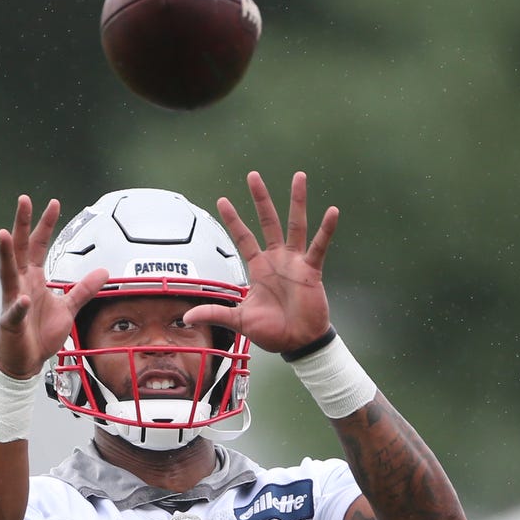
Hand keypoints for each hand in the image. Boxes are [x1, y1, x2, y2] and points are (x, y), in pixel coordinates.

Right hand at [0, 196, 108, 378]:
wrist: (26, 361)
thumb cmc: (41, 333)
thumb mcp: (68, 308)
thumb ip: (83, 290)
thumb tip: (104, 272)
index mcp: (33, 278)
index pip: (38, 245)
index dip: (46, 225)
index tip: (54, 203)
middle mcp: (20, 284)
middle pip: (19, 248)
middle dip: (21, 224)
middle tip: (23, 199)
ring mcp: (12, 301)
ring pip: (7, 273)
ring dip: (6, 254)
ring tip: (4, 234)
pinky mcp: (10, 322)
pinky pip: (14, 312)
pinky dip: (17, 306)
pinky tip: (22, 298)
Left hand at [184, 171, 336, 355]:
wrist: (298, 343)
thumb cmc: (272, 331)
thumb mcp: (240, 321)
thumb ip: (216, 313)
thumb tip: (187, 317)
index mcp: (259, 268)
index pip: (244, 237)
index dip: (233, 219)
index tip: (222, 200)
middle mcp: (277, 259)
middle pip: (268, 221)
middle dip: (260, 199)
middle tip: (253, 175)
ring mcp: (295, 262)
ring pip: (296, 224)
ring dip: (297, 201)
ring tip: (299, 177)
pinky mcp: (312, 270)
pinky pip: (319, 246)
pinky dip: (327, 230)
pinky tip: (332, 211)